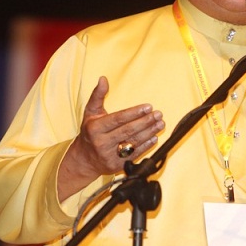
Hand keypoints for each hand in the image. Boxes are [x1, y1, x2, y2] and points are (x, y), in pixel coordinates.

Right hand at [58, 76, 164, 200]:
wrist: (84, 159)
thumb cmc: (90, 132)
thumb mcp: (90, 112)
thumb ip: (98, 95)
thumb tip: (103, 79)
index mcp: (95, 128)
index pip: (118, 119)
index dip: (134, 113)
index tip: (148, 107)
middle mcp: (101, 143)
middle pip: (128, 131)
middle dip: (145, 122)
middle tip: (158, 114)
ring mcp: (109, 156)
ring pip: (133, 143)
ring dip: (149, 133)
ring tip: (160, 124)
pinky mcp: (117, 166)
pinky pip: (134, 155)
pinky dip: (146, 146)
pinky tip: (155, 137)